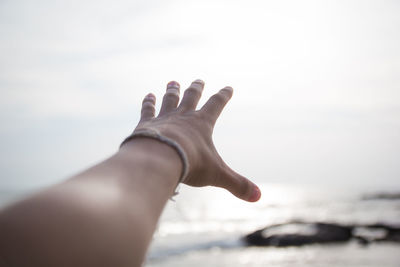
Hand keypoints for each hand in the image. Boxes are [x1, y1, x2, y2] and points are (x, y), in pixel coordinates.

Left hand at [130, 79, 260, 201]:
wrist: (159, 158)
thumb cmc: (190, 164)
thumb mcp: (217, 175)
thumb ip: (237, 185)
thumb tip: (258, 197)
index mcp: (202, 124)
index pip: (216, 105)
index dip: (223, 96)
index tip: (228, 87)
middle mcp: (183, 117)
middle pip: (191, 98)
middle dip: (196, 89)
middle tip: (198, 80)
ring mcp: (164, 118)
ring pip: (169, 100)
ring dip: (172, 92)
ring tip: (173, 83)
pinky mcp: (146, 124)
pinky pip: (148, 110)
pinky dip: (148, 103)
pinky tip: (148, 96)